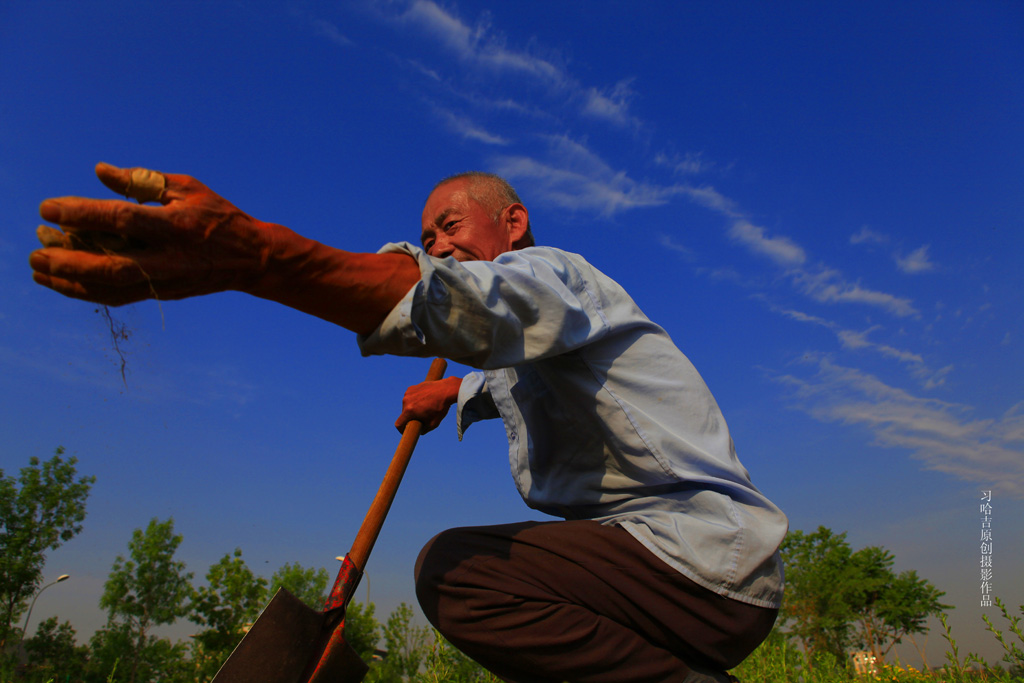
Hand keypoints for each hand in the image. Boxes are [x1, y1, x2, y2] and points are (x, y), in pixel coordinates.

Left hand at [30, 162, 280, 305]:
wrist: (251, 260)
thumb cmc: (219, 216)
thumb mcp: (187, 188)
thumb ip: (142, 181)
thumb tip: (99, 172)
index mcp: (176, 225)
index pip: (122, 220)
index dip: (83, 214)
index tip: (48, 209)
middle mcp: (169, 257)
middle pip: (111, 265)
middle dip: (68, 260)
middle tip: (35, 250)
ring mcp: (165, 280)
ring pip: (110, 287)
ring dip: (70, 281)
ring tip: (38, 269)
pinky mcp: (162, 293)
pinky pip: (117, 297)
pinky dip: (86, 292)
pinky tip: (61, 282)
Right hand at [395, 376, 462, 433]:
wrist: (446, 390)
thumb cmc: (440, 407)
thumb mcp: (433, 423)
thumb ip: (424, 430)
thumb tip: (419, 431)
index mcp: (409, 411)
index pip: (398, 424)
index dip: (401, 430)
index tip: (406, 430)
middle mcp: (406, 401)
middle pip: (404, 414)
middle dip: (410, 417)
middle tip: (421, 417)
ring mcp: (408, 393)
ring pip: (407, 405)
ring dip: (412, 408)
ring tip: (425, 407)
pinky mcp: (411, 388)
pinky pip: (410, 397)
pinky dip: (415, 399)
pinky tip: (424, 399)